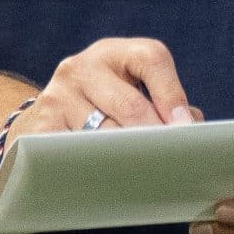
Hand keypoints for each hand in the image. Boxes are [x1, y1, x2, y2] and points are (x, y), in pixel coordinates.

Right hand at [0, 37, 201, 172]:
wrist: (43, 117)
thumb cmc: (103, 105)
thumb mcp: (130, 90)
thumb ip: (164, 103)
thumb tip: (193, 127)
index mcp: (113, 52)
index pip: (151, 58)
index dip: (173, 93)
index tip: (186, 127)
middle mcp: (82, 67)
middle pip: (130, 103)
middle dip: (156, 136)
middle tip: (174, 161)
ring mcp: (57, 96)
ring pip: (104, 135)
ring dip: (129, 158)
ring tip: (149, 175)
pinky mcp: (39, 128)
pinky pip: (75, 154)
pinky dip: (96, 169)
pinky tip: (111, 181)